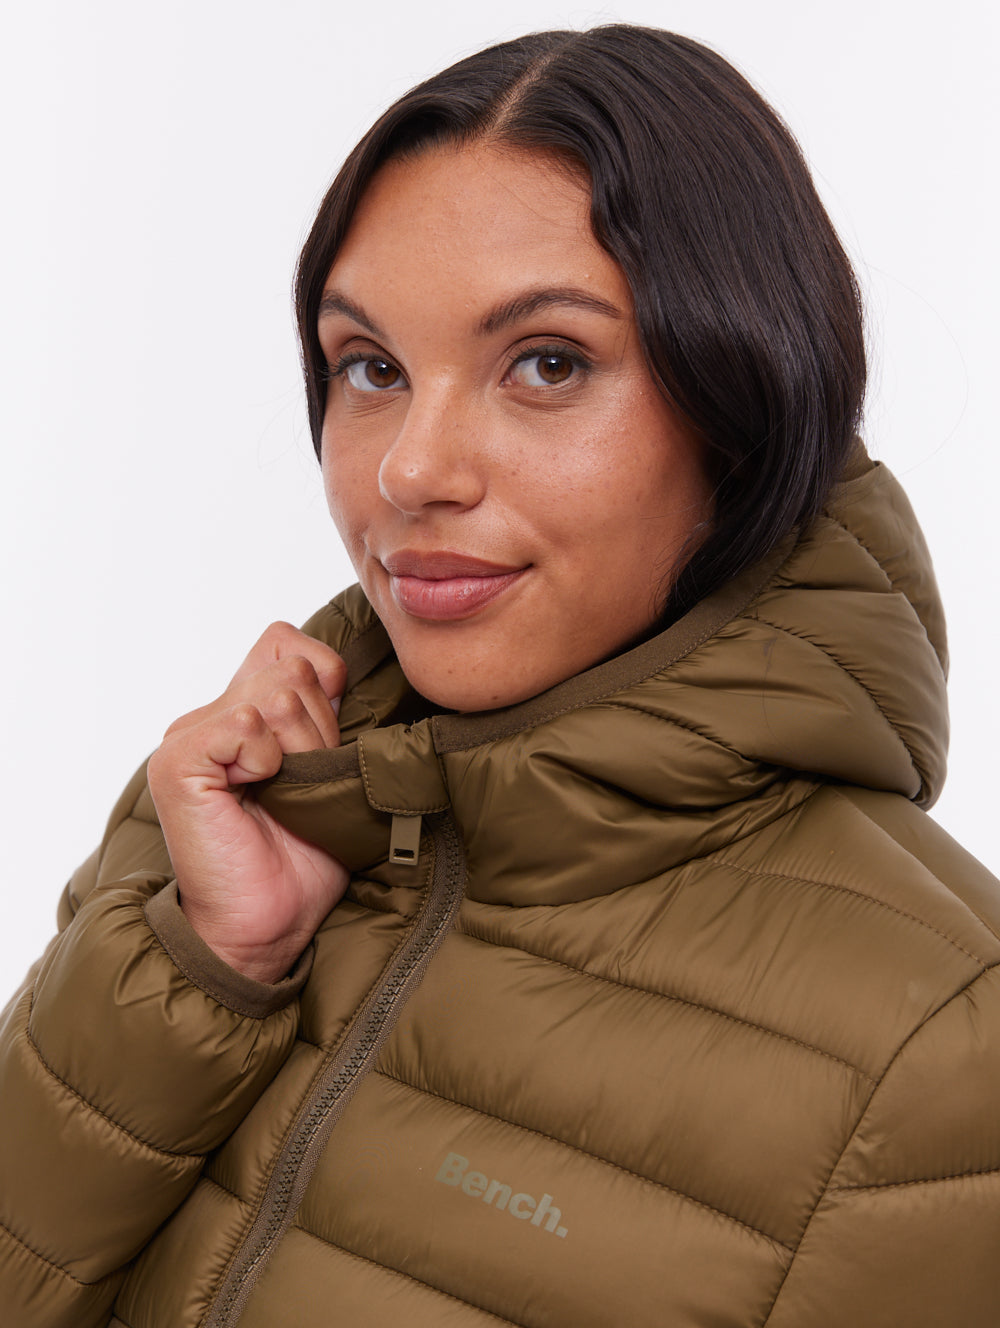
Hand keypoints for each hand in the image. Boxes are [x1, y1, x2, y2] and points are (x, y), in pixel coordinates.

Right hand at [147, 622, 348, 982]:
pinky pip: (245, 726)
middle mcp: (211, 716)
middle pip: (294, 670)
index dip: (322, 680)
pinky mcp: (177, 763)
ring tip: (283, 794)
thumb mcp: (329, 768)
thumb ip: (322, 713)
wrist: (267, 922)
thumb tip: (336, 671)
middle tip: (303, 784)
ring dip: (302, 751)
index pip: (285, 640)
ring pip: (278, 696)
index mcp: (243, 711)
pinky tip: (255, 794)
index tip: (323, 745)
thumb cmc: (302, 856)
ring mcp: (189, 736)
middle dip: (321, 730)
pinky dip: (266, 763)